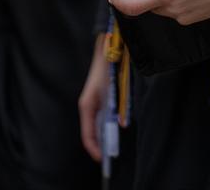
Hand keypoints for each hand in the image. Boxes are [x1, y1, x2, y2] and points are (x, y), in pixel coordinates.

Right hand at [78, 33, 108, 162]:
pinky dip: (107, 126)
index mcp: (86, 106)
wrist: (107, 49)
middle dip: (101, 145)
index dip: (95, 150)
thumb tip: (122, 125)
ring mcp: (92, 102)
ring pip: (97, 126)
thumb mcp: (112, 92)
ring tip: (116, 146)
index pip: (87, 136)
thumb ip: (117, 110)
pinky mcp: (98, 98)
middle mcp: (88, 106)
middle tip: (112, 156)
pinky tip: (117, 128)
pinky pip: (101, 118)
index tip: (103, 160)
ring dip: (105, 136)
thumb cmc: (108, 71)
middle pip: (92, 132)